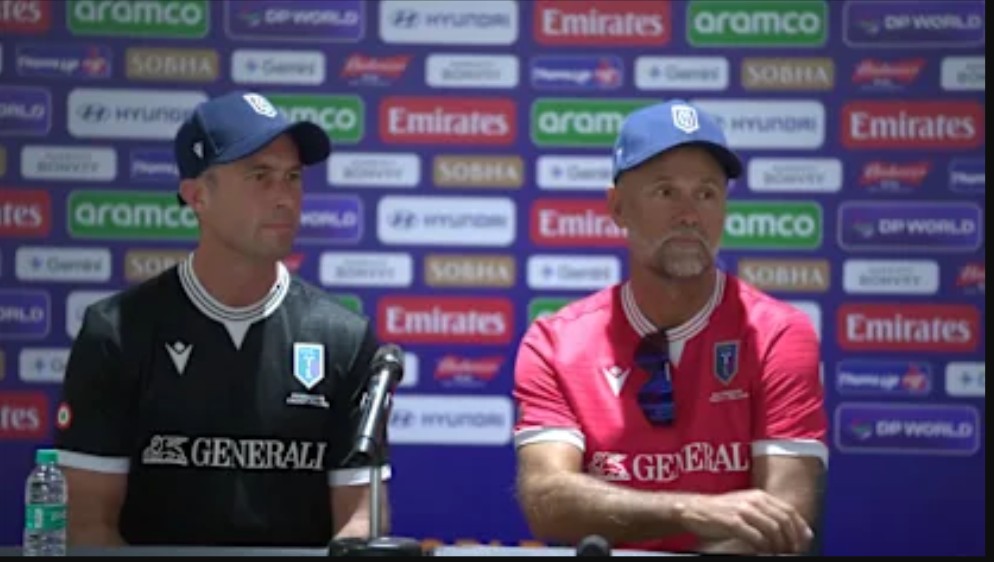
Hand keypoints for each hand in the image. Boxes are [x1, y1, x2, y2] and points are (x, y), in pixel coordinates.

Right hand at [676, 489, 812, 554]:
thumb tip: (789, 530)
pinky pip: (756, 537)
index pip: (790, 511)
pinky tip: (763, 553)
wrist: (693, 509)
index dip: (800, 529)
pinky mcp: (733, 522)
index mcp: (760, 496)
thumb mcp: (745, 507)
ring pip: (773, 529)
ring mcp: (743, 510)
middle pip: (785, 521)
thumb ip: (766, 514)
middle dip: (792, 540)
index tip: (804, 543)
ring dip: (779, 546)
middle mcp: (754, 500)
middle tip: (792, 552)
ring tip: (778, 554)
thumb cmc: (720, 512)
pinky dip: (763, 548)